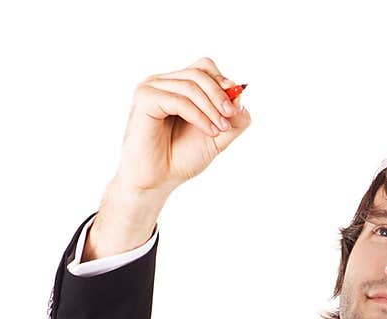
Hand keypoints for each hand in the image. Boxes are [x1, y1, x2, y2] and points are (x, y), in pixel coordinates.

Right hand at [115, 54, 250, 195]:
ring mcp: (151, 88)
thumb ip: (232, 119)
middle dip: (219, 95)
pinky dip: (198, 116)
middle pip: (199, 72)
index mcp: (177, 86)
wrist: (156, 182)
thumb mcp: (216, 138)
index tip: (234, 108)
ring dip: (211, 108)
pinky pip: (178, 100)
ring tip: (220, 130)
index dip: (222, 82)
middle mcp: (163, 82)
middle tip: (230, 117)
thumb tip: (241, 95)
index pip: (203, 67)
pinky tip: (209, 132)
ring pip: (190, 86)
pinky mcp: (145, 99)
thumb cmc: (180, 159)